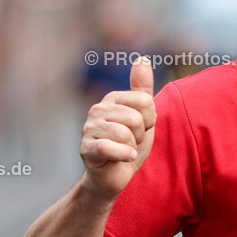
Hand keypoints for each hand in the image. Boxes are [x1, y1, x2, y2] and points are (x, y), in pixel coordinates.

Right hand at [79, 56, 156, 199]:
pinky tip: (124, 157)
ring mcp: (89, 129)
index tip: (140, 129)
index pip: (145, 101)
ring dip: (132, 147)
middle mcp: (98, 109)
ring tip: (124, 150)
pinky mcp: (86, 149)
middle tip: (130, 143)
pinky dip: (124, 155)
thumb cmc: (129, 145)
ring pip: (126, 133)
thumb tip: (142, 59)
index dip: (149, 120)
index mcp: (113, 99)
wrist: (114, 177)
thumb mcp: (142, 116)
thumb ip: (142, 90)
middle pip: (136, 118)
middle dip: (140, 135)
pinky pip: (111, 147)